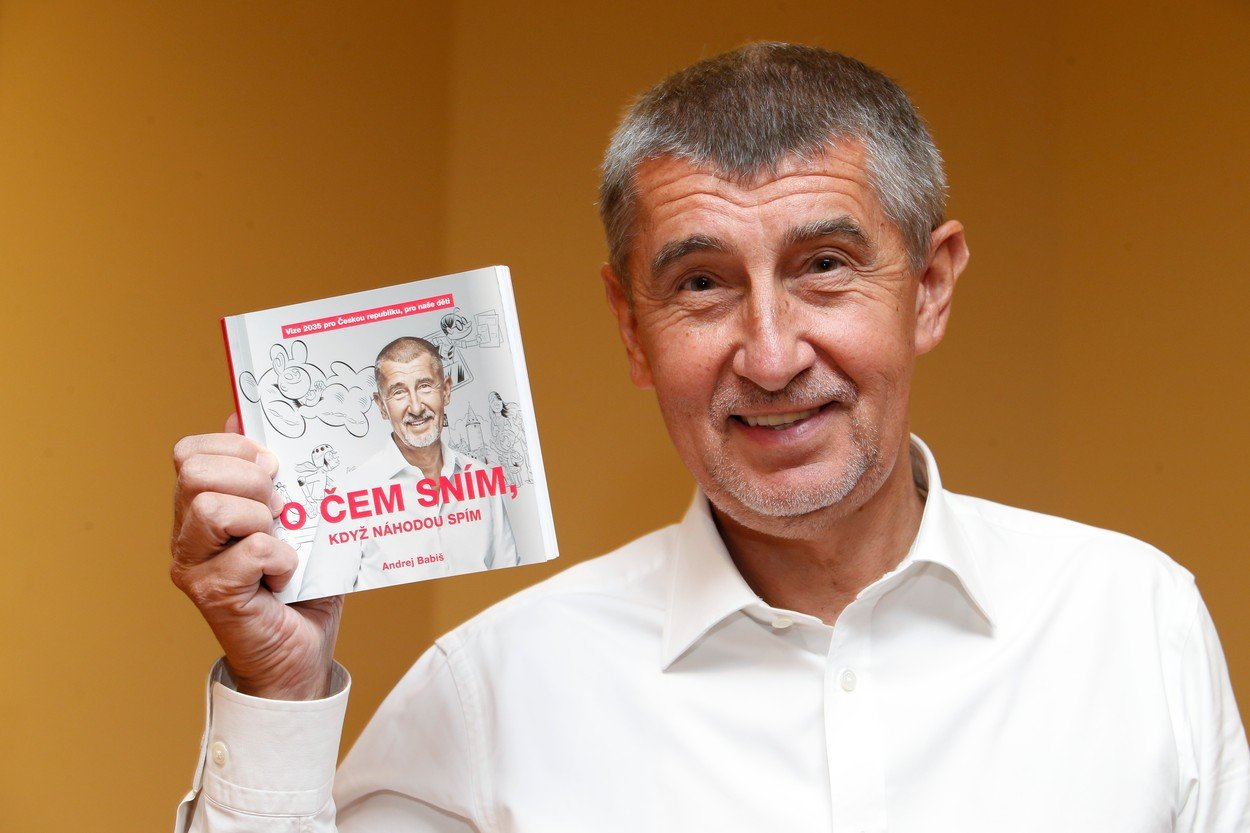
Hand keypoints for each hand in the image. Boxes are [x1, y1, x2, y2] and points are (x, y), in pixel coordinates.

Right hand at [170, 414, 342, 698]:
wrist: (300, 654)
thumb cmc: (299, 586)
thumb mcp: (295, 518)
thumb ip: (270, 472)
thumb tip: (239, 413)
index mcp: (199, 509)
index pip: (189, 453)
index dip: (234, 449)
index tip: (271, 468)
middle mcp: (186, 536)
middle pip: (193, 471)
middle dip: (250, 479)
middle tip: (279, 509)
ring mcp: (194, 567)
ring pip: (210, 506)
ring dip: (260, 518)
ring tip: (279, 541)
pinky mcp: (213, 595)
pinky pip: (249, 551)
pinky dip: (280, 558)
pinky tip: (284, 577)